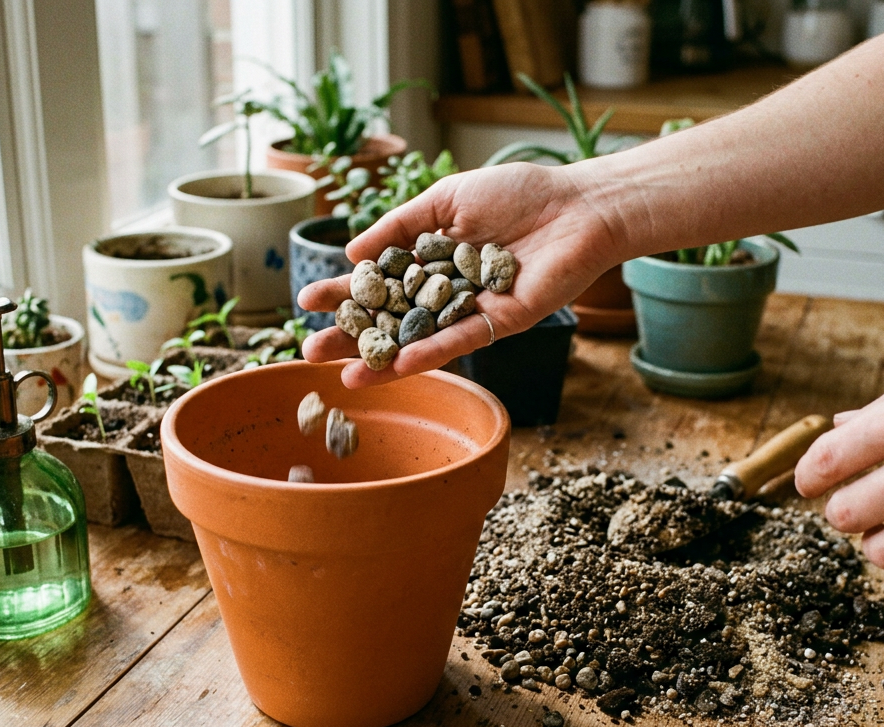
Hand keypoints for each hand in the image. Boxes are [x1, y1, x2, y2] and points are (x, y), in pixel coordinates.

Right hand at [297, 162, 622, 387]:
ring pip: (419, 339)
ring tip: (343, 377)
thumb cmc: (517, 193)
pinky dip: (429, 354)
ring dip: (381, 360)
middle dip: (350, 336)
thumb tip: (352, 253)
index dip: (342, 292)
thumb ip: (400, 226)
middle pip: (390, 318)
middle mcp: (447, 290)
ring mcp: (471, 310)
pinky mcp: (501, 323)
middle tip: (309, 351)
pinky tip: (397, 366)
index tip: (305, 301)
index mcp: (431, 259)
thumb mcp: (445, 200)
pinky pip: (460, 341)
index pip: (377, 281)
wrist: (577, 205)